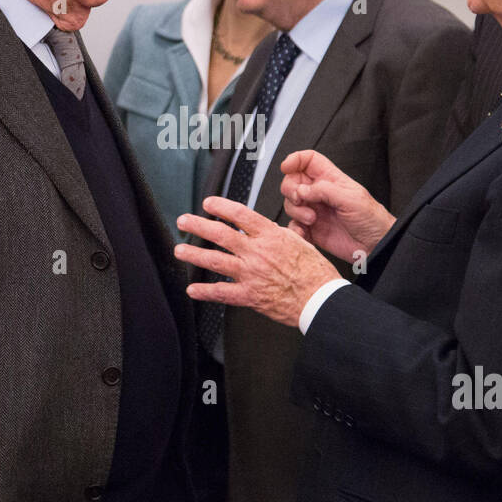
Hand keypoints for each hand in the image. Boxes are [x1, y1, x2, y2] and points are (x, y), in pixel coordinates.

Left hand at [175, 196, 341, 328]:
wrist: (320, 298)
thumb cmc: (315, 273)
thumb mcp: (300, 242)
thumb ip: (279, 234)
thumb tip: (267, 227)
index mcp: (271, 236)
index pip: (240, 215)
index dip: (221, 206)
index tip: (208, 203)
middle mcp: (257, 253)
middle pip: (221, 234)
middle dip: (198, 226)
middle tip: (184, 221)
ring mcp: (251, 274)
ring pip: (216, 260)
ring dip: (195, 254)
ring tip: (180, 250)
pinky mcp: (250, 295)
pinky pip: (222, 293)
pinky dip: (204, 291)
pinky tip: (192, 289)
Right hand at [279, 150, 395, 262]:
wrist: (376, 246)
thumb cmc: (372, 219)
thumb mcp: (351, 198)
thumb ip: (324, 190)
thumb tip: (302, 190)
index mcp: (331, 180)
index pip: (308, 160)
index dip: (295, 160)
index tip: (286, 167)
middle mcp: (320, 194)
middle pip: (293, 182)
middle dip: (291, 190)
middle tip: (300, 199)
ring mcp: (315, 211)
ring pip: (290, 204)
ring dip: (295, 211)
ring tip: (311, 219)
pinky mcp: (312, 230)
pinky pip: (293, 226)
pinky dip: (294, 229)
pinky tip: (305, 232)